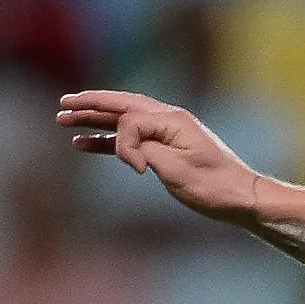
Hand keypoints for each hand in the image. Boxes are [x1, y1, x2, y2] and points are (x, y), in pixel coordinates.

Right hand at [58, 89, 263, 224]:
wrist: (242, 198)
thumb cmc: (214, 186)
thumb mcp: (177, 170)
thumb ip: (145, 150)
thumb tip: (126, 146)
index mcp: (172, 119)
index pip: (131, 119)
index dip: (124, 144)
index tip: (138, 171)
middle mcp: (169, 118)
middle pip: (120, 105)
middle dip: (90, 105)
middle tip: (62, 106)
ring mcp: (168, 131)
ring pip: (122, 119)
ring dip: (94, 120)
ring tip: (65, 121)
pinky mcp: (167, 146)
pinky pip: (131, 138)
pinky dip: (108, 140)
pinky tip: (85, 144)